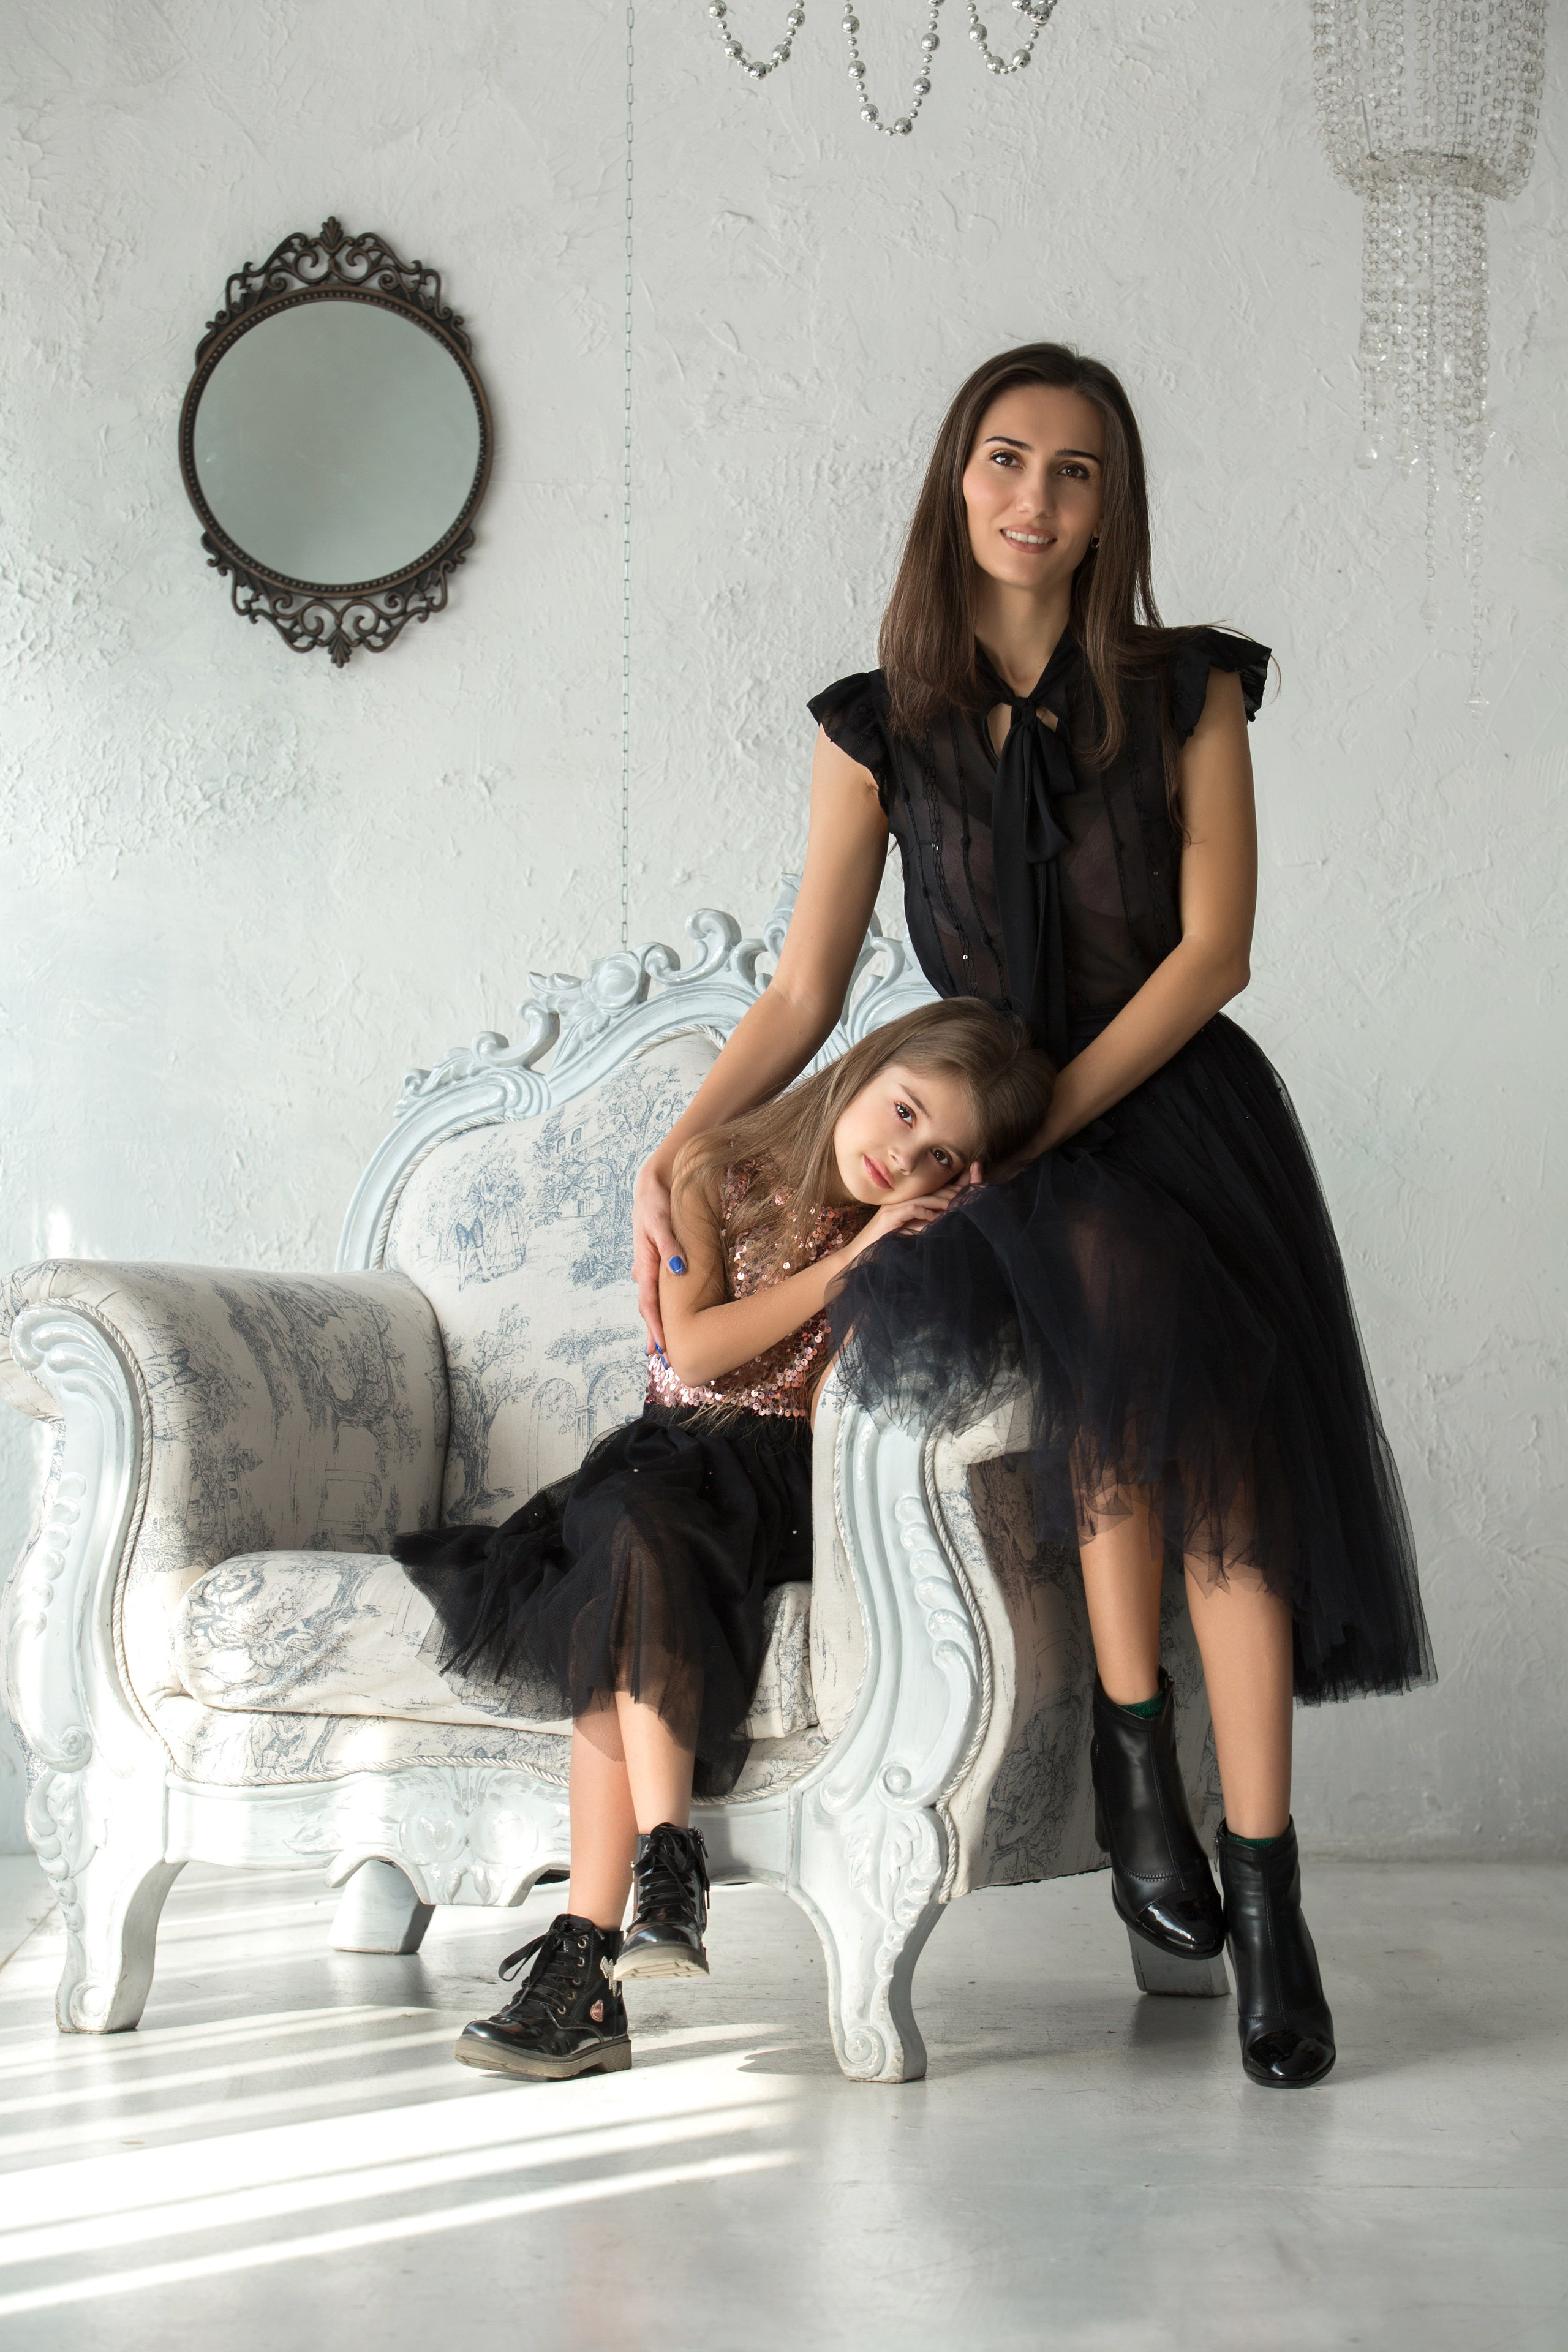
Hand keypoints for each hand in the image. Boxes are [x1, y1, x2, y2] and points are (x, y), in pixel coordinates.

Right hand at [633, 1158, 679, 1351]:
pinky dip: (660, 1308)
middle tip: (664, 1361)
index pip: (649, 1305)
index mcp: (645, 1265)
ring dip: (656, 1324)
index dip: (655, 1329)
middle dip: (655, 1334)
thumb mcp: (661, 1222)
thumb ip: (670, 1246)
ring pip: (652, 1302)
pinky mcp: (656, 1263)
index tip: (662, 1350)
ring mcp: (649, 1268)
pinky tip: (666, 1316)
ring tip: (662, 1347)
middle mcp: (644, 1271)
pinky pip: (657, 1291)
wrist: (651, 1186)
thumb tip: (678, 1269)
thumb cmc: (657, 1203)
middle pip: (649, 1310)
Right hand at [839, 1174, 969, 1266]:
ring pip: (924, 1197)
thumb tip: (947, 1219)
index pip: (933, 1190)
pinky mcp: (890, 1215)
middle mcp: (901, 1200)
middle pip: (931, 1190)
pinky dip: (926, 1212)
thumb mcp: (912, 1232)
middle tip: (968, 1195)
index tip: (968, 1187)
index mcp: (907, 1202)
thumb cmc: (887, 1246)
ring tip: (957, 1205)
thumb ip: (927, 1223)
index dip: (951, 1187)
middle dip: (952, 1191)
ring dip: (942, 1201)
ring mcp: (894, 1206)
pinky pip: (912, 1208)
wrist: (861, 1255)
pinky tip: (935, 1218)